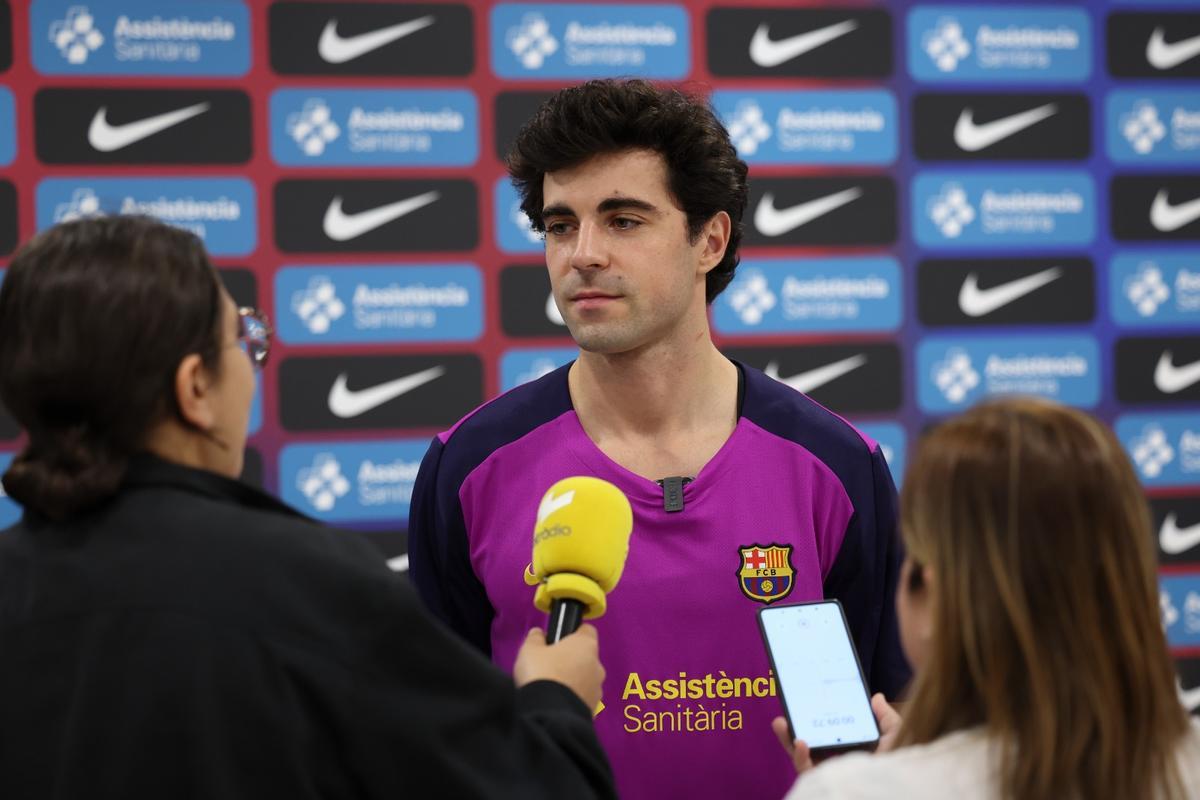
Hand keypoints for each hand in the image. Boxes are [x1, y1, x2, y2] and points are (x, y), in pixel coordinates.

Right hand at [512, 624, 604, 710]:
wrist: (549, 714)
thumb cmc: (542, 673)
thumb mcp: (530, 650)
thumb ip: (535, 638)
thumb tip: (539, 634)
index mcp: (586, 645)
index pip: (587, 630)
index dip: (572, 633)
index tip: (558, 640)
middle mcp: (597, 665)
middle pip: (586, 657)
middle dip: (571, 660)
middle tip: (550, 666)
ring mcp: (597, 689)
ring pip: (585, 680)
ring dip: (573, 681)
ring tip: (551, 688)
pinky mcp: (593, 709)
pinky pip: (582, 698)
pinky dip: (572, 699)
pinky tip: (556, 703)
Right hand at [771, 693, 903, 774]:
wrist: (896, 789)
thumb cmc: (898, 765)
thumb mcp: (895, 735)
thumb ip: (885, 717)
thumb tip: (876, 697)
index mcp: (853, 750)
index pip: (831, 732)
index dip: (817, 718)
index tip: (808, 701)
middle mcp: (839, 762)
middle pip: (811, 742)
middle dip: (796, 726)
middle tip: (787, 710)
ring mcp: (830, 773)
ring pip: (802, 755)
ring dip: (788, 739)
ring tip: (780, 722)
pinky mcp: (824, 782)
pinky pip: (806, 770)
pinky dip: (800, 757)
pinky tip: (800, 742)